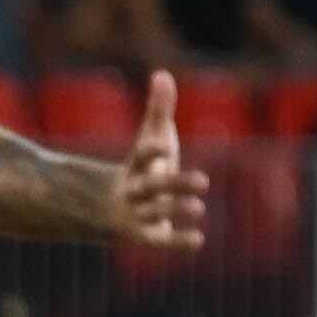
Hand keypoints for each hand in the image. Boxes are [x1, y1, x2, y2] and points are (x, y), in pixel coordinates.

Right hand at [105, 72, 209, 251]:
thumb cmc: (141, 167)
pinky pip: (159, 242)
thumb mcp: (151, 138)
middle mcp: (134, 192)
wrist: (112, 209)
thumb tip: (162, 74)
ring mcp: (138, 216)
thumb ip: (159, 108)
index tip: (165, 147)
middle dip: (175, 185)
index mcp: (136, 167)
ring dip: (176, 210)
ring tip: (199, 207)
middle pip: (152, 188)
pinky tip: (198, 241)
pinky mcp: (146, 237)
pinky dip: (177, 242)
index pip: (141, 158)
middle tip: (204, 182)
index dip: (151, 153)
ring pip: (156, 213)